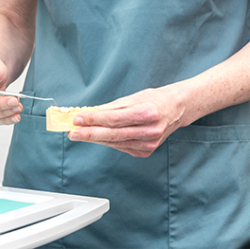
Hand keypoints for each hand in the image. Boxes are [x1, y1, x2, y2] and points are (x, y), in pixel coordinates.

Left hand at [68, 86, 186, 157]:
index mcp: (148, 113)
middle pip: (112, 134)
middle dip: (89, 133)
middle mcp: (150, 131)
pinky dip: (108, 142)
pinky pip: (122, 147)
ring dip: (95, 139)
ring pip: (115, 142)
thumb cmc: (155, 100)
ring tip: (80, 134)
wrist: (176, 110)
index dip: (94, 120)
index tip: (78, 119)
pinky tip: (98, 137)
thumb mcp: (134, 97)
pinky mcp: (146, 151)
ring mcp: (149, 144)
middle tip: (72, 132)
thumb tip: (90, 113)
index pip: (114, 119)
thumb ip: (111, 107)